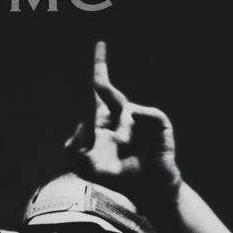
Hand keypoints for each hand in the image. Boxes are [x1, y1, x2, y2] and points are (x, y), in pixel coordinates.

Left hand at [65, 41, 181, 197]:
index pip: (98, 93)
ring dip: (121, 133)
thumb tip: (80, 124)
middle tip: (97, 72)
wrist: (148, 189)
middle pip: (110, 93)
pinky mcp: (158, 122)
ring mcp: (141, 118)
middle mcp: (123, 117)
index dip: (100, 67)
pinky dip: (138, 126)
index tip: (100, 44)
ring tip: (125, 150)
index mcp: (105, 123)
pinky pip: (145, 114)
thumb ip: (74, 152)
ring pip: (124, 111)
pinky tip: (136, 142)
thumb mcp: (88, 170)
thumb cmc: (119, 179)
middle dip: (102, 80)